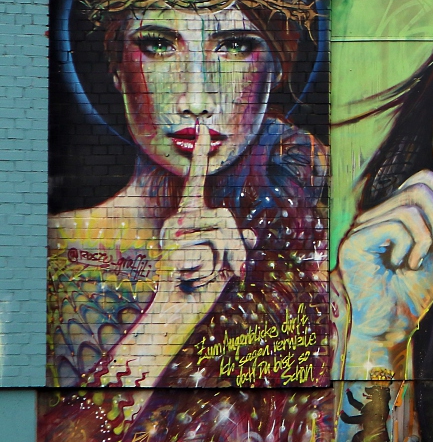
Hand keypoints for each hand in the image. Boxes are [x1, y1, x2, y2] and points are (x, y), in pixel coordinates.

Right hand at [92, 127, 254, 388]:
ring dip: (224, 262)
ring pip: (222, 237)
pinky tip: (190, 280)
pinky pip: (211, 256)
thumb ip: (236, 246)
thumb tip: (252, 236)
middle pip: (227, 219)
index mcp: (190, 218)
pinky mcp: (172, 252)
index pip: (198, 182)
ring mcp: (171, 236)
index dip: (202, 155)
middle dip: (236, 247)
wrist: (177, 313)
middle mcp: (177, 221)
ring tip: (201, 274)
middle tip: (228, 269)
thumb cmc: (200, 286)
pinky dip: (209, 274)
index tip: (206, 127)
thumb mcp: (226, 262)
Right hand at [336, 168, 432, 374]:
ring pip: (410, 205)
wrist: (396, 324)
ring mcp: (360, 227)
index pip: (421, 177)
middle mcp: (373, 216)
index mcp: (391, 214)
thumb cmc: (414, 290)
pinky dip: (412, 246)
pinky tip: (403, 265)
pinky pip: (396, 224)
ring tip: (418, 260)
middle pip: (419, 185)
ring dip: (428, 237)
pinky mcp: (354, 242)